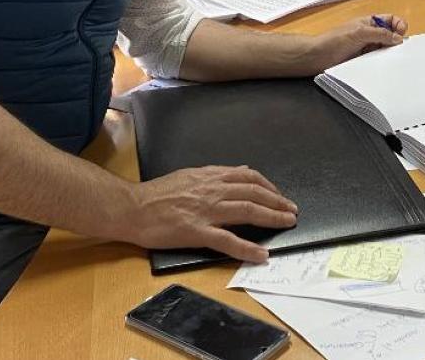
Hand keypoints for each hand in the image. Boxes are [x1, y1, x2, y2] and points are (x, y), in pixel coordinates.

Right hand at [128, 165, 297, 261]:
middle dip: (278, 202)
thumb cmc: (157, 193)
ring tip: (287, 223)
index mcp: (210, 177)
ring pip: (247, 211)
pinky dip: (247, 248)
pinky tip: (261, 254)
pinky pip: (227, 240)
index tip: (280, 195)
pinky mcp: (197, 232)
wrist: (132, 207)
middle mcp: (212, 191)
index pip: (249, 177)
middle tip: (292, 211)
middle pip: (254, 193)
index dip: (270, 186)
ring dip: (272, 218)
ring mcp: (206, 211)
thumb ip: (217, 174)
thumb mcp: (191, 173)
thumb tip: (242, 170)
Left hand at [308, 14, 406, 70]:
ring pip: (386, 48)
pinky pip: (379, 59)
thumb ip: (380, 34)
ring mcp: (368, 47)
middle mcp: (371, 33)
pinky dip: (383, 61)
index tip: (401, 33)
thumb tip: (398, 38)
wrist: (319, 56)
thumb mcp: (360, 33)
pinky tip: (385, 65)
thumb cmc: (335, 40)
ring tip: (392, 58)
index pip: (391, 20)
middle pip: (391, 35)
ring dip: (390, 52)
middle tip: (400, 49)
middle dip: (397, 40)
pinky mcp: (364, 59)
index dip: (399, 25)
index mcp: (369, 22)